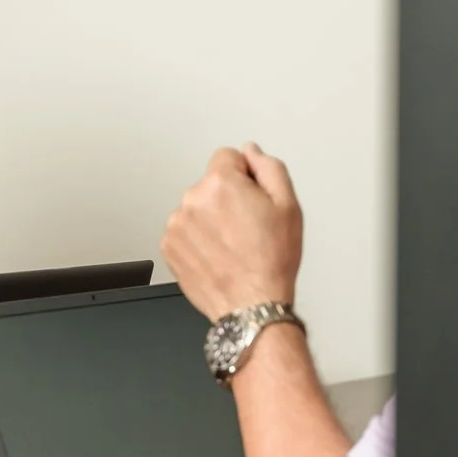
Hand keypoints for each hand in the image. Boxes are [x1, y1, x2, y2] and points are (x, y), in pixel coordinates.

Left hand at [162, 143, 304, 320]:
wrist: (251, 304)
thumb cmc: (270, 261)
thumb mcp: (288, 205)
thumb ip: (269, 168)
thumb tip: (251, 152)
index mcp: (221, 183)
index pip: (227, 156)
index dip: (245, 175)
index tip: (252, 197)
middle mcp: (192, 200)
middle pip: (210, 184)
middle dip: (226, 198)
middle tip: (247, 227)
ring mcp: (177, 224)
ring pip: (196, 208)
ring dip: (209, 219)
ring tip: (232, 245)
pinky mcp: (168, 246)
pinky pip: (184, 231)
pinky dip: (197, 240)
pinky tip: (216, 255)